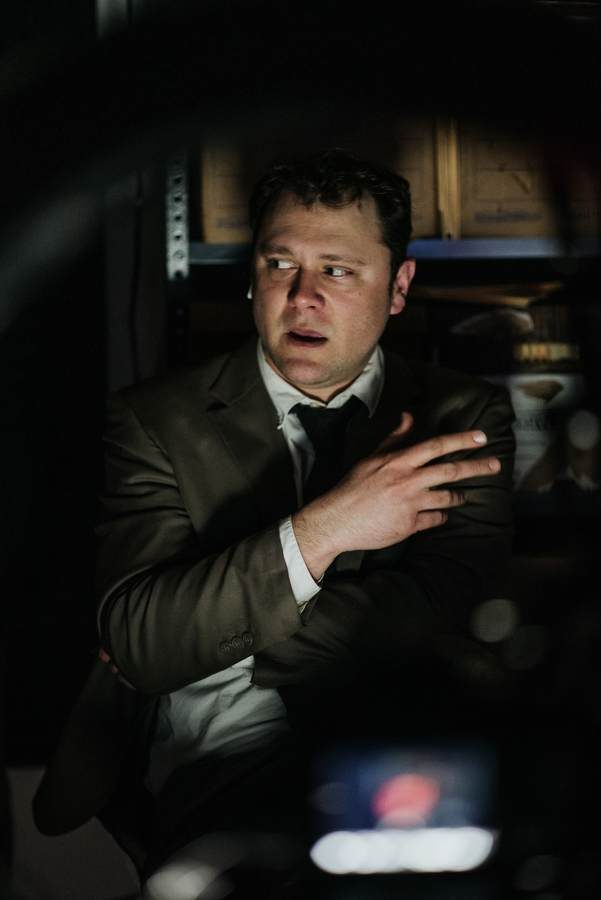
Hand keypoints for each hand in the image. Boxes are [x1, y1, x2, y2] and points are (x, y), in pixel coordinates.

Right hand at [292, 412, 500, 578]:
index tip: (482, 437)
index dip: (462, 440)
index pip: (437, 446)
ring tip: (464, 496)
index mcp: (399, 461)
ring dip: (459, 496)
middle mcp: (408, 481)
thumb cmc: (353, 486)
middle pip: (451, 471)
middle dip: (477, 467)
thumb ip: (395, 438)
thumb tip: (409, 416)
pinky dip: (440, 516)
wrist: (337, 519)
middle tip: (496, 465)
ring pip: (447, 498)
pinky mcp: (409, 526)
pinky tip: (440, 515)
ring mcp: (410, 504)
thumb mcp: (371, 457)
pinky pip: (435, 519)